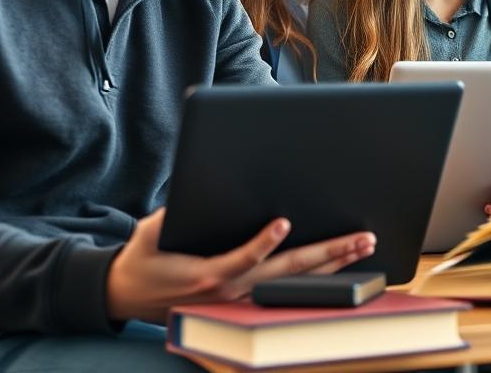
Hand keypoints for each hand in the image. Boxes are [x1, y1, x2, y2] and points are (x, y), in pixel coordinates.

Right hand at [106, 209, 375, 322]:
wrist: (128, 295)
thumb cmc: (143, 259)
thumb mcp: (150, 233)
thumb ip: (172, 215)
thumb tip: (195, 190)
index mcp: (206, 274)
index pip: (242, 260)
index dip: (263, 243)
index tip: (283, 223)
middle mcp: (231, 292)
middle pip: (286, 274)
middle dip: (327, 253)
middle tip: (360, 238)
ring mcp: (243, 299)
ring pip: (296, 283)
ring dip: (333, 265)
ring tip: (362, 246)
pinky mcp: (248, 300)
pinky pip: (290, 289)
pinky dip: (320, 278)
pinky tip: (344, 264)